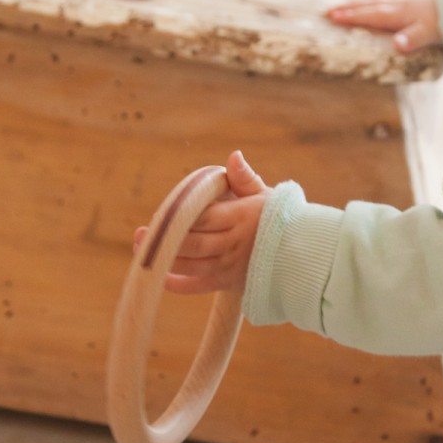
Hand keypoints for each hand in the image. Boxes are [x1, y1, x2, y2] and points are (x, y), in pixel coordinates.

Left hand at [133, 150, 271, 295]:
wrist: (302, 254)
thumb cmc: (279, 219)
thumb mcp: (265, 195)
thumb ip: (244, 178)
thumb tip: (233, 156)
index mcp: (240, 217)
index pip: (203, 217)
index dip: (180, 216)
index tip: (162, 212)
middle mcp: (233, 243)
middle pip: (193, 243)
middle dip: (164, 238)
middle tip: (139, 233)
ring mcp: (229, 266)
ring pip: (191, 265)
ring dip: (163, 259)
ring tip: (141, 250)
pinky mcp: (227, 284)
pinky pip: (197, 287)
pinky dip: (177, 283)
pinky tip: (160, 276)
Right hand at [326, 0, 441, 52]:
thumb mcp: (429, 34)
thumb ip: (412, 39)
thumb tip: (397, 44)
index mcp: (398, 14)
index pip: (370, 15)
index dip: (351, 17)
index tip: (332, 17)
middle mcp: (399, 5)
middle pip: (369, 5)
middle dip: (349, 8)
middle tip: (330, 11)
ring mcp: (406, 1)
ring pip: (378, 0)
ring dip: (361, 2)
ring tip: (347, 4)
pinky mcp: (414, 0)